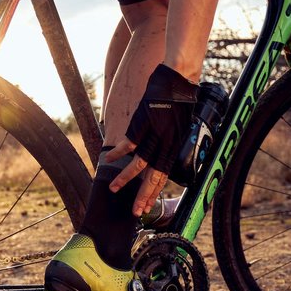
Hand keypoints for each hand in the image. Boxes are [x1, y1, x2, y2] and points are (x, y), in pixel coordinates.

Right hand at [105, 64, 196, 216]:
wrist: (180, 78)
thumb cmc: (180, 100)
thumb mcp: (181, 126)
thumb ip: (170, 141)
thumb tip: (162, 153)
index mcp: (175, 147)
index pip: (164, 177)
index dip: (154, 194)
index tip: (146, 207)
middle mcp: (165, 144)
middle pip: (153, 177)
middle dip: (143, 197)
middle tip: (135, 212)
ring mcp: (154, 134)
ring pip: (138, 164)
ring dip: (125, 179)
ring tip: (113, 188)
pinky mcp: (143, 122)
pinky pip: (128, 143)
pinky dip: (118, 152)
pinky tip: (109, 158)